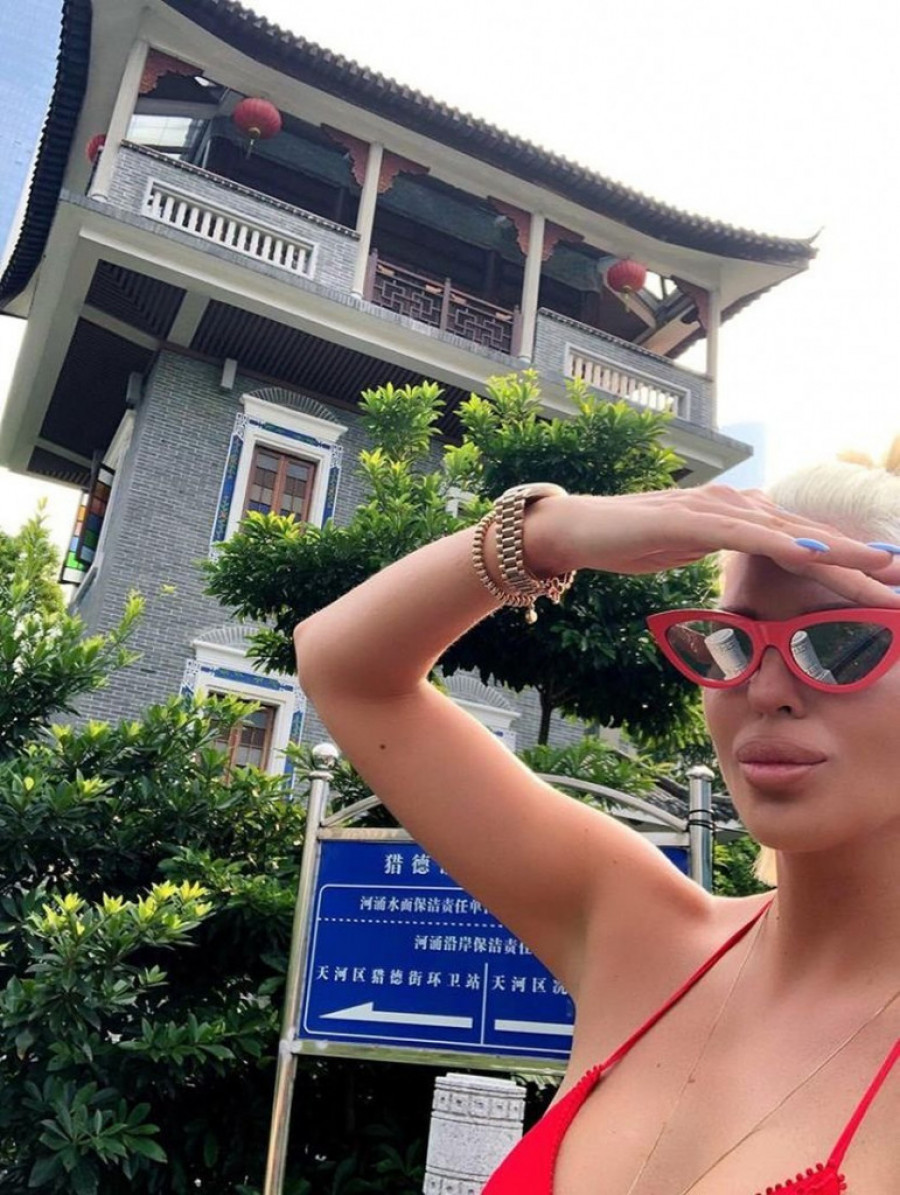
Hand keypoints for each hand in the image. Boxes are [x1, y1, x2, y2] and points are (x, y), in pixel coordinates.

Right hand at [537, 487, 899, 605]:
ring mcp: (716, 509)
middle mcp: (736, 505)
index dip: (847, 561)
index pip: (803, 541)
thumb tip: (739, 559)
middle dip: (861, 559)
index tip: (886, 581)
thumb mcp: (684, 551)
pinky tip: (818, 554)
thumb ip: (718, 550)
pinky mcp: (694, 520)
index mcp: (738, 515)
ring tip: (883, 569)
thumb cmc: (627, 540)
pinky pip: (750, 537)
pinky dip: (787, 545)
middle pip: (809, 536)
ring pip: (790, 535)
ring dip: (840, 553)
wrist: (576, 528)